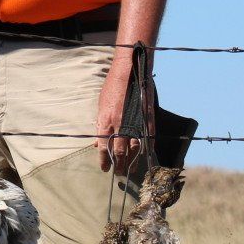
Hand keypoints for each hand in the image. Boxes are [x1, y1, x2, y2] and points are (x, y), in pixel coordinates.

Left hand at [94, 52, 155, 173]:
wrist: (130, 70)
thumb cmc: (113, 86)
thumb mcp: (101, 105)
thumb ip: (99, 125)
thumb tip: (96, 142)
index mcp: (105, 120)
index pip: (103, 147)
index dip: (103, 160)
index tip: (105, 169)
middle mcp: (119, 124)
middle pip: (118, 151)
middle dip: (119, 164)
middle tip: (119, 173)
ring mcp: (134, 122)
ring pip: (133, 148)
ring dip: (133, 160)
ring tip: (132, 169)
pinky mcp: (147, 118)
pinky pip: (147, 138)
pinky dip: (147, 148)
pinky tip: (147, 156)